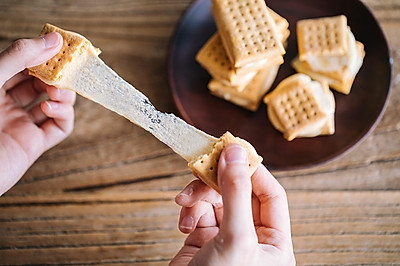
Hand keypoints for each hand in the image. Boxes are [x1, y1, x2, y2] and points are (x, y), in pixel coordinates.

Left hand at [0, 32, 75, 194]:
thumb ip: (20, 57)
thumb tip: (53, 39)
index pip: (22, 65)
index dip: (41, 54)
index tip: (59, 46)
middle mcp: (5, 105)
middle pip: (40, 83)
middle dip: (55, 74)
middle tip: (65, 68)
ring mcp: (20, 125)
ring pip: (54, 103)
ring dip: (63, 94)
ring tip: (58, 89)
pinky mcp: (34, 144)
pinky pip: (59, 127)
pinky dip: (63, 115)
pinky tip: (52, 108)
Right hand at [170, 144, 294, 265]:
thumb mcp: (236, 239)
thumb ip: (236, 193)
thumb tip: (235, 152)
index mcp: (273, 242)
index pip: (270, 194)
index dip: (252, 170)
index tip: (232, 151)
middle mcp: (251, 238)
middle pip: (239, 192)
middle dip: (217, 180)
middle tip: (200, 166)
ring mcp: (225, 238)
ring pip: (215, 200)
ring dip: (198, 196)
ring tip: (184, 201)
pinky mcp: (201, 241)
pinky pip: (197, 213)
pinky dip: (188, 211)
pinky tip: (183, 223)